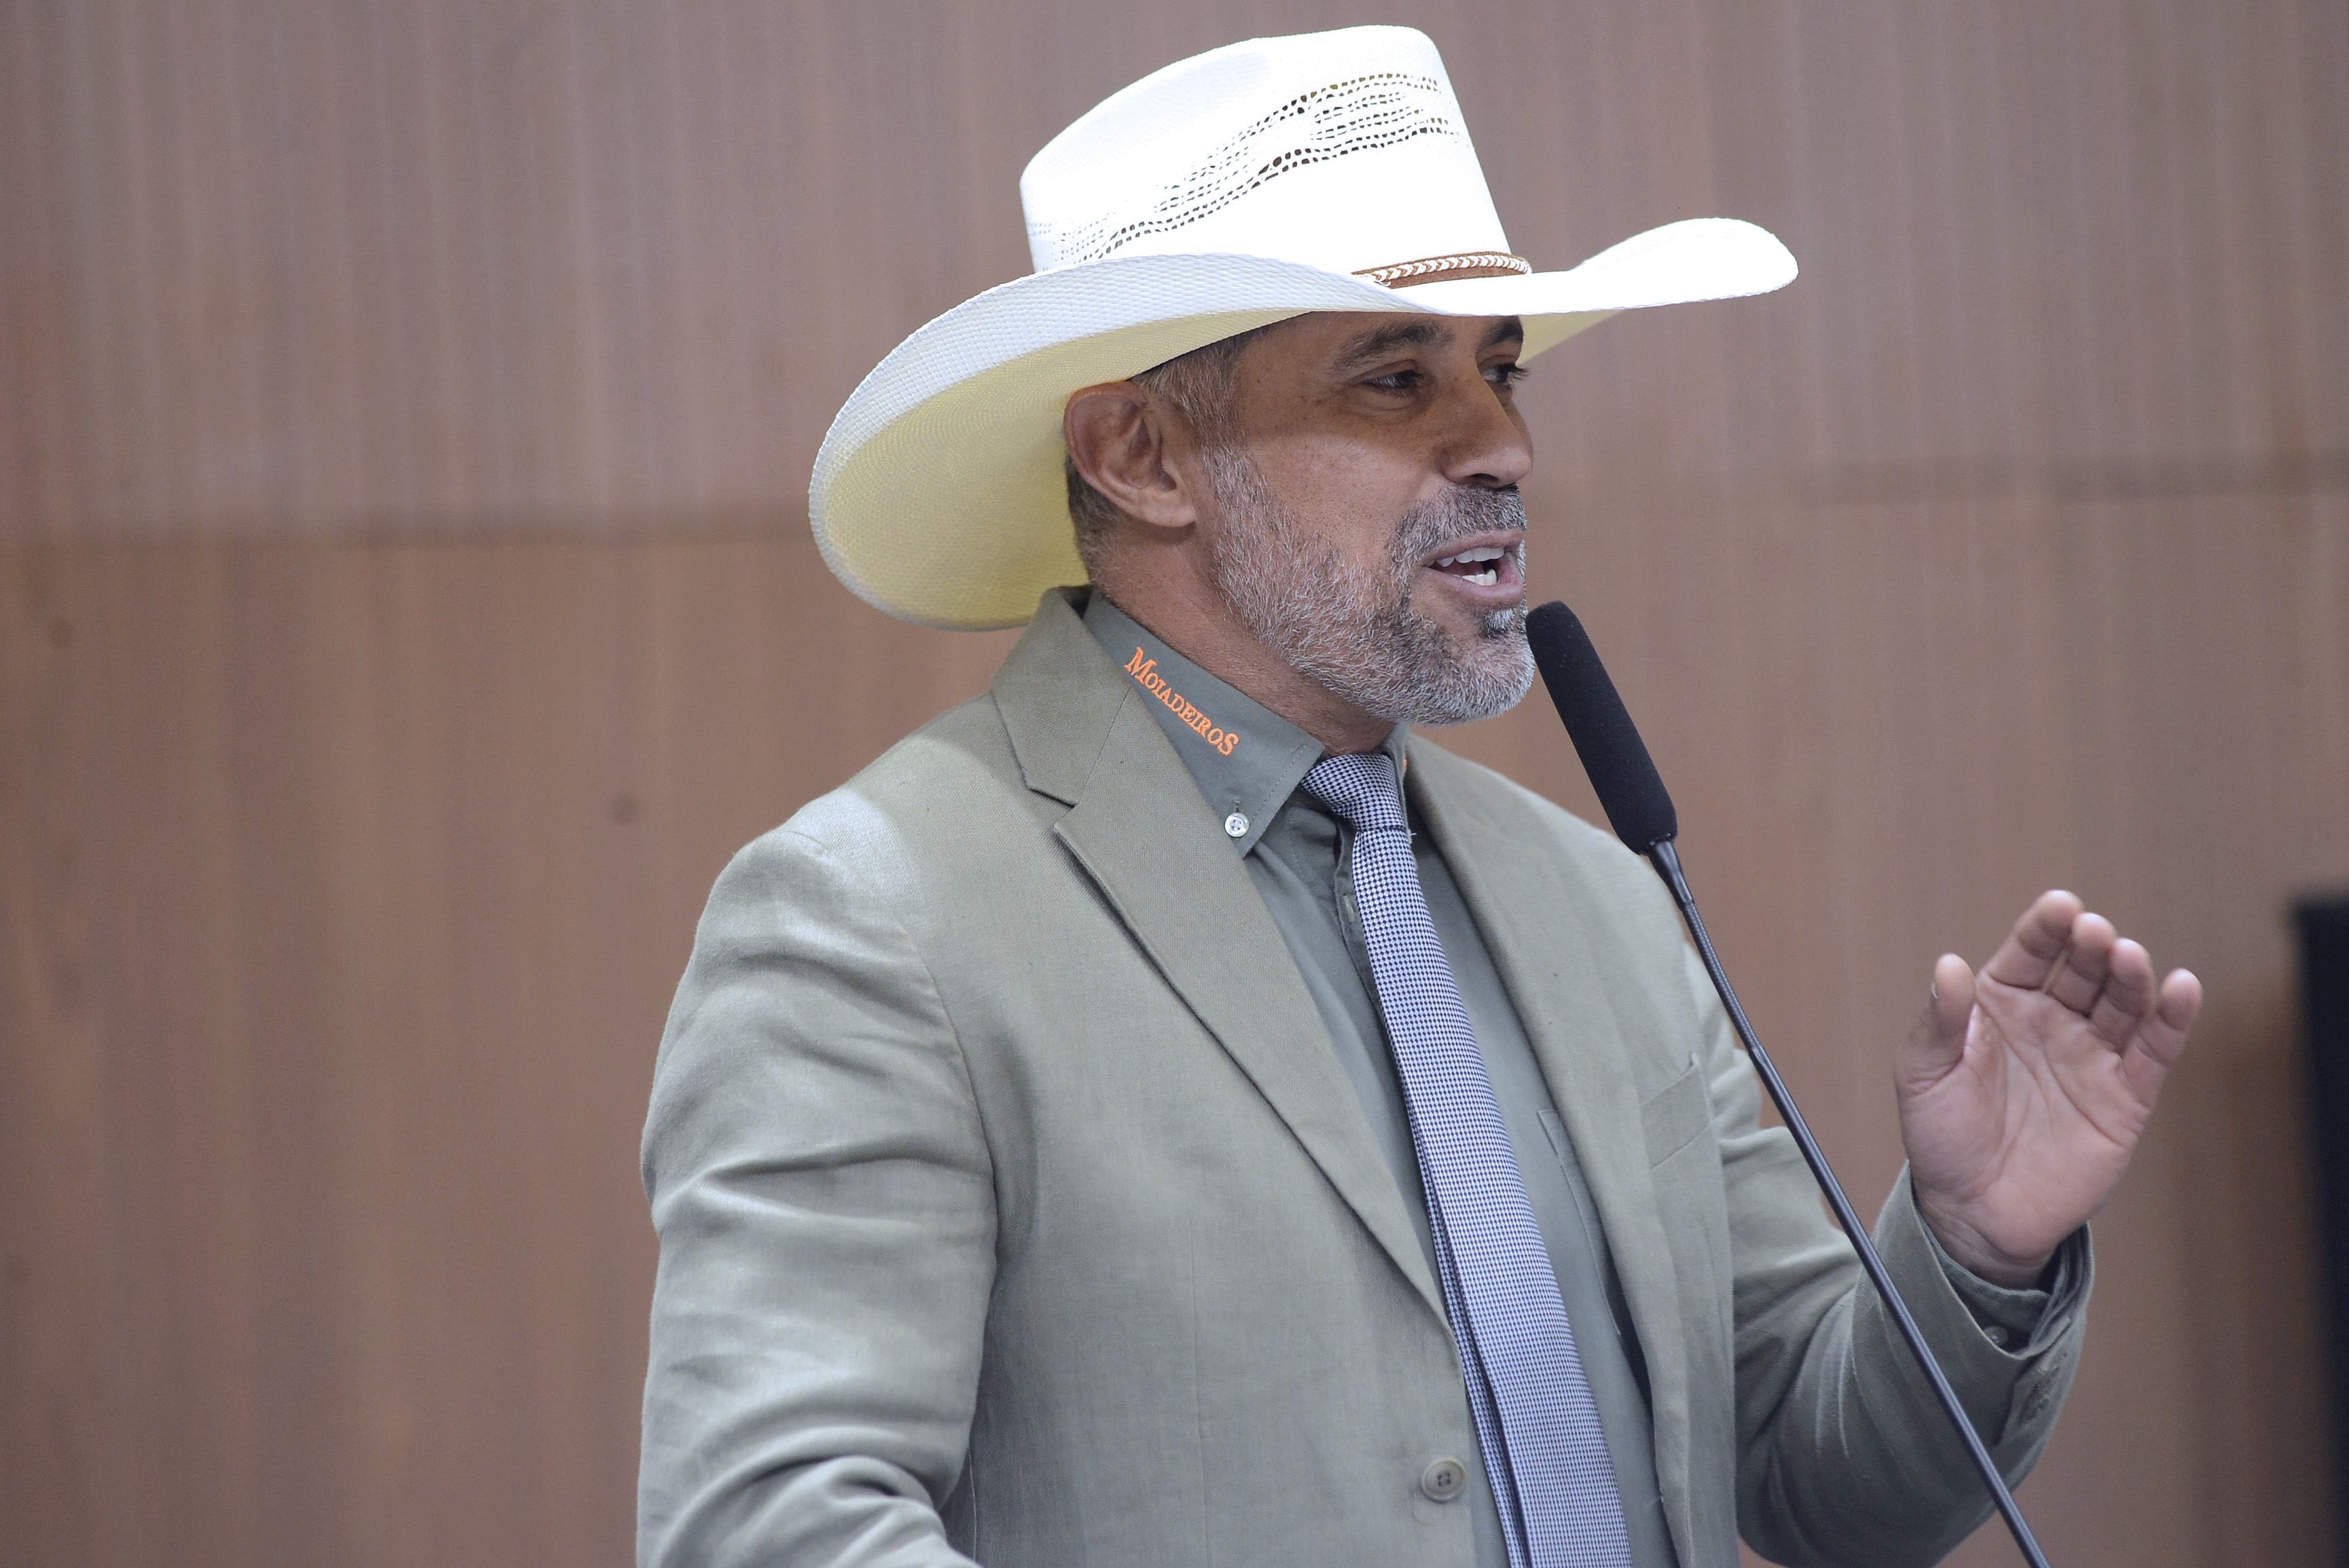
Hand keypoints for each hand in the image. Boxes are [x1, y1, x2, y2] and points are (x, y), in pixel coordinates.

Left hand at [1896, 890, 2200, 1288]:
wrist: (1973, 1211)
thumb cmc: (1941, 1136)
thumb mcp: (1923, 1076)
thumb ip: (1939, 1023)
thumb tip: (1947, 965)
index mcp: (2001, 1003)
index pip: (2030, 951)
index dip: (2046, 927)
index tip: (2060, 906)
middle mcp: (2051, 1019)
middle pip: (2081, 969)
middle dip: (2090, 947)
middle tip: (2093, 933)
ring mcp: (2091, 1055)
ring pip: (2122, 1002)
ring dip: (2130, 975)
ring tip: (2128, 956)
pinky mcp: (2125, 1097)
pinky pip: (2154, 1051)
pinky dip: (2172, 1019)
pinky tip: (2181, 987)